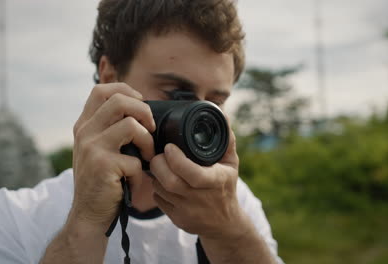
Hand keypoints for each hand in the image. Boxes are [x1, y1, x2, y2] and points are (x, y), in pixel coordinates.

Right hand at [70, 83, 155, 227]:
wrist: (88, 213)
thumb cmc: (102, 180)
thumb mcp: (98, 149)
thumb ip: (110, 129)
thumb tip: (142, 110)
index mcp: (84, 125)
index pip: (101, 90)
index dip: (125, 91)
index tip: (140, 104)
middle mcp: (85, 132)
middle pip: (119, 101)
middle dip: (144, 111)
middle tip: (151, 129)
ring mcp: (92, 148)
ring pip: (131, 126)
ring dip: (147, 142)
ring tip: (147, 157)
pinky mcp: (103, 166)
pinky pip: (135, 160)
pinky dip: (141, 174)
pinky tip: (135, 182)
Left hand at [149, 124, 243, 239]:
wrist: (225, 223)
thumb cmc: (226, 186)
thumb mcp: (231, 163)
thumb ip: (226, 139)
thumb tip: (222, 114)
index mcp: (215, 182)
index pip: (192, 174)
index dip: (176, 160)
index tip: (169, 147)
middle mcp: (200, 199)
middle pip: (170, 182)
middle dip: (158, 164)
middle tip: (159, 154)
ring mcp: (188, 212)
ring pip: (160, 190)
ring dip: (156, 175)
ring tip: (162, 166)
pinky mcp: (177, 220)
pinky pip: (159, 200)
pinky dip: (157, 188)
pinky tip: (163, 181)